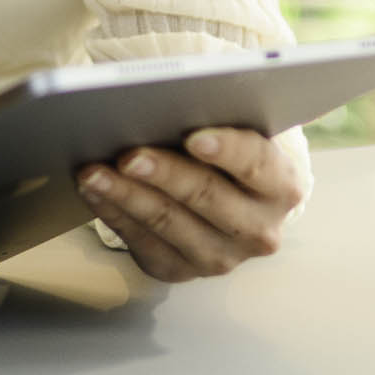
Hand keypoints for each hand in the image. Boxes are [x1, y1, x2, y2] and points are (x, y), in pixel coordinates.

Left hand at [77, 126, 303, 281]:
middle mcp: (259, 229)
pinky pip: (142, 243)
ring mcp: (222, 257)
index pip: (257, 164)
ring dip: (126, 194)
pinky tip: (92, 192)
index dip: (225, 149)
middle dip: (164, 173)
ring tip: (93, 172)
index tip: (193, 136)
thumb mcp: (233, 133)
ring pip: (168, 222)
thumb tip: (163, 103)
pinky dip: (113, 212)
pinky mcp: (181, 271)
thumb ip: (214, 119)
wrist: (226, 202)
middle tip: (128, 155)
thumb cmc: (225, 153)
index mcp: (282, 186)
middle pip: (207, 196)